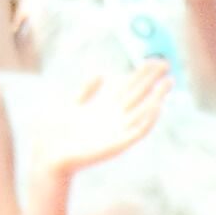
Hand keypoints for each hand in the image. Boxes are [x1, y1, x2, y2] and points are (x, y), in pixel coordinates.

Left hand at [44, 63, 171, 176]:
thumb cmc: (55, 133)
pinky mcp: (117, 145)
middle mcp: (114, 118)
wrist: (48, 155)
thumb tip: (102, 73)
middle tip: (168, 64)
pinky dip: (149, 120)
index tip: (154, 60)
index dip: (141, 73)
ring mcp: (116, 131)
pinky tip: (157, 107)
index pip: (128, 86)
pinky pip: (138, 131)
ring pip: (142, 112)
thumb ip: (86, 90)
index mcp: (104, 107)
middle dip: (152, 80)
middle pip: (138, 95)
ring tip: (167, 84)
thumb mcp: (71, 105)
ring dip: (156, 98)